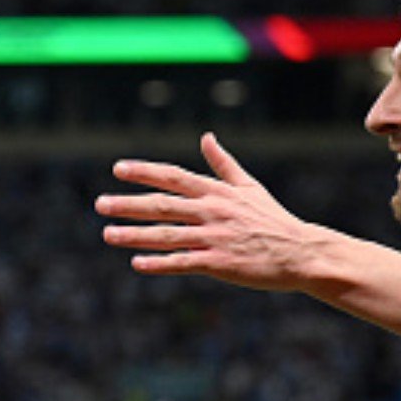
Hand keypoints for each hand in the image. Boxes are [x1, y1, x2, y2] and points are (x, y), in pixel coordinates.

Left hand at [96, 133, 336, 290]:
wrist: (301, 252)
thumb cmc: (273, 220)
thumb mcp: (249, 187)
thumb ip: (223, 164)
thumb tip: (206, 137)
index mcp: (217, 192)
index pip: (174, 176)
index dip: (144, 172)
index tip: (118, 169)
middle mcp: (212, 211)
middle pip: (162, 205)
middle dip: (128, 204)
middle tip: (99, 204)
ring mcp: (215, 237)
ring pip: (167, 235)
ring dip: (134, 234)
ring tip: (107, 234)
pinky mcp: (220, 263)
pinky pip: (183, 262)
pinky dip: (159, 263)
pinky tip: (137, 263)